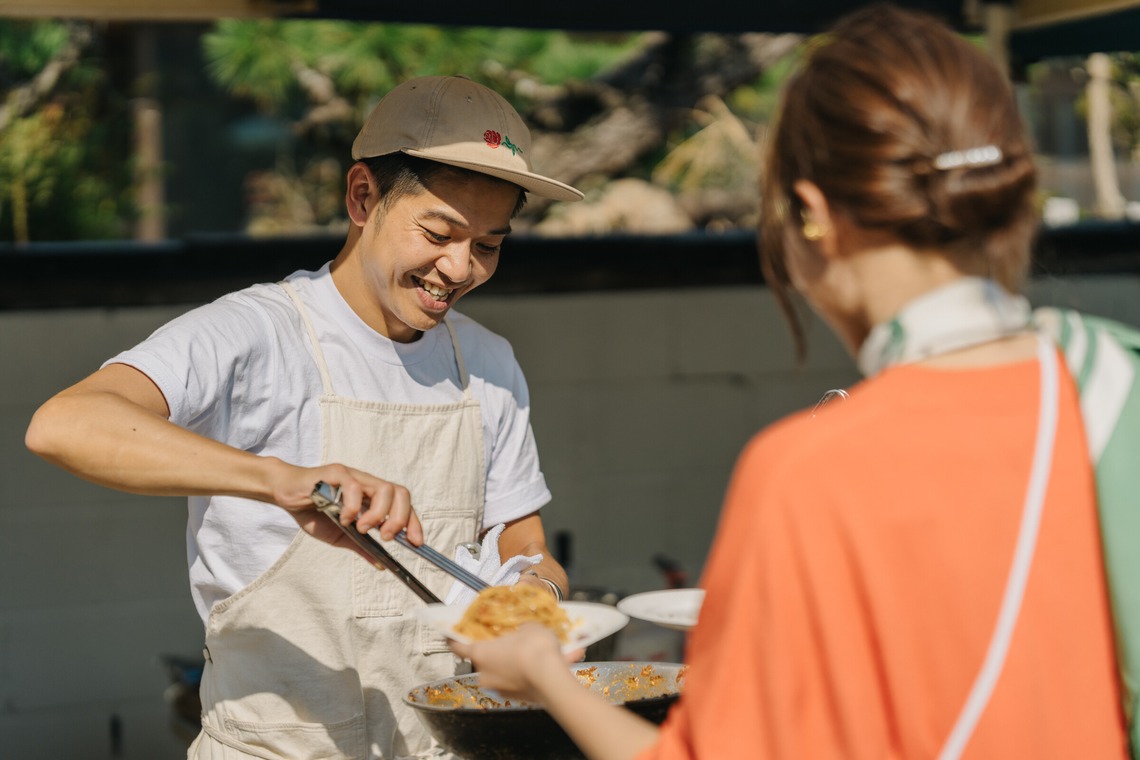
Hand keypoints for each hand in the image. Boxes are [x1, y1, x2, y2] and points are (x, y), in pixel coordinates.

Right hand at [267, 460, 423, 556]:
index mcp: (372, 497)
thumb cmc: (312, 511)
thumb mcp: (340, 536)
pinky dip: (353, 507)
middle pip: (401, 492)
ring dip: (378, 514)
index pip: (403, 504)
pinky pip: (353, 486)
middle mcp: (367, 484)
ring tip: (363, 529)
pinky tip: (343, 518)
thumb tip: (381, 564)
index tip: (417, 543)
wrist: (285, 494)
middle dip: (400, 518)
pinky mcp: (335, 473)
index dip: (413, 522)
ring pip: (383, 488)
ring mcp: (353, 476)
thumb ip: (361, 546)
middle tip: (387, 537)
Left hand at [450, 623, 583, 702]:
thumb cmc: (533, 649)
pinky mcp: (515, 698)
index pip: (458, 647)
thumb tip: (524, 630)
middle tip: (508, 641)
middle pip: (484, 660)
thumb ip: (522, 629)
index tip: (450, 635)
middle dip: (495, 652)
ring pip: (503, 672)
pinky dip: (528, 673)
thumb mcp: (529, 627)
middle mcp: (485, 674)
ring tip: (535, 653)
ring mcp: (499, 689)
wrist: (552, 679)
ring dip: (514, 663)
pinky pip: (519, 681)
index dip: (454, 639)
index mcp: (480, 653)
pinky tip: (546, 664)